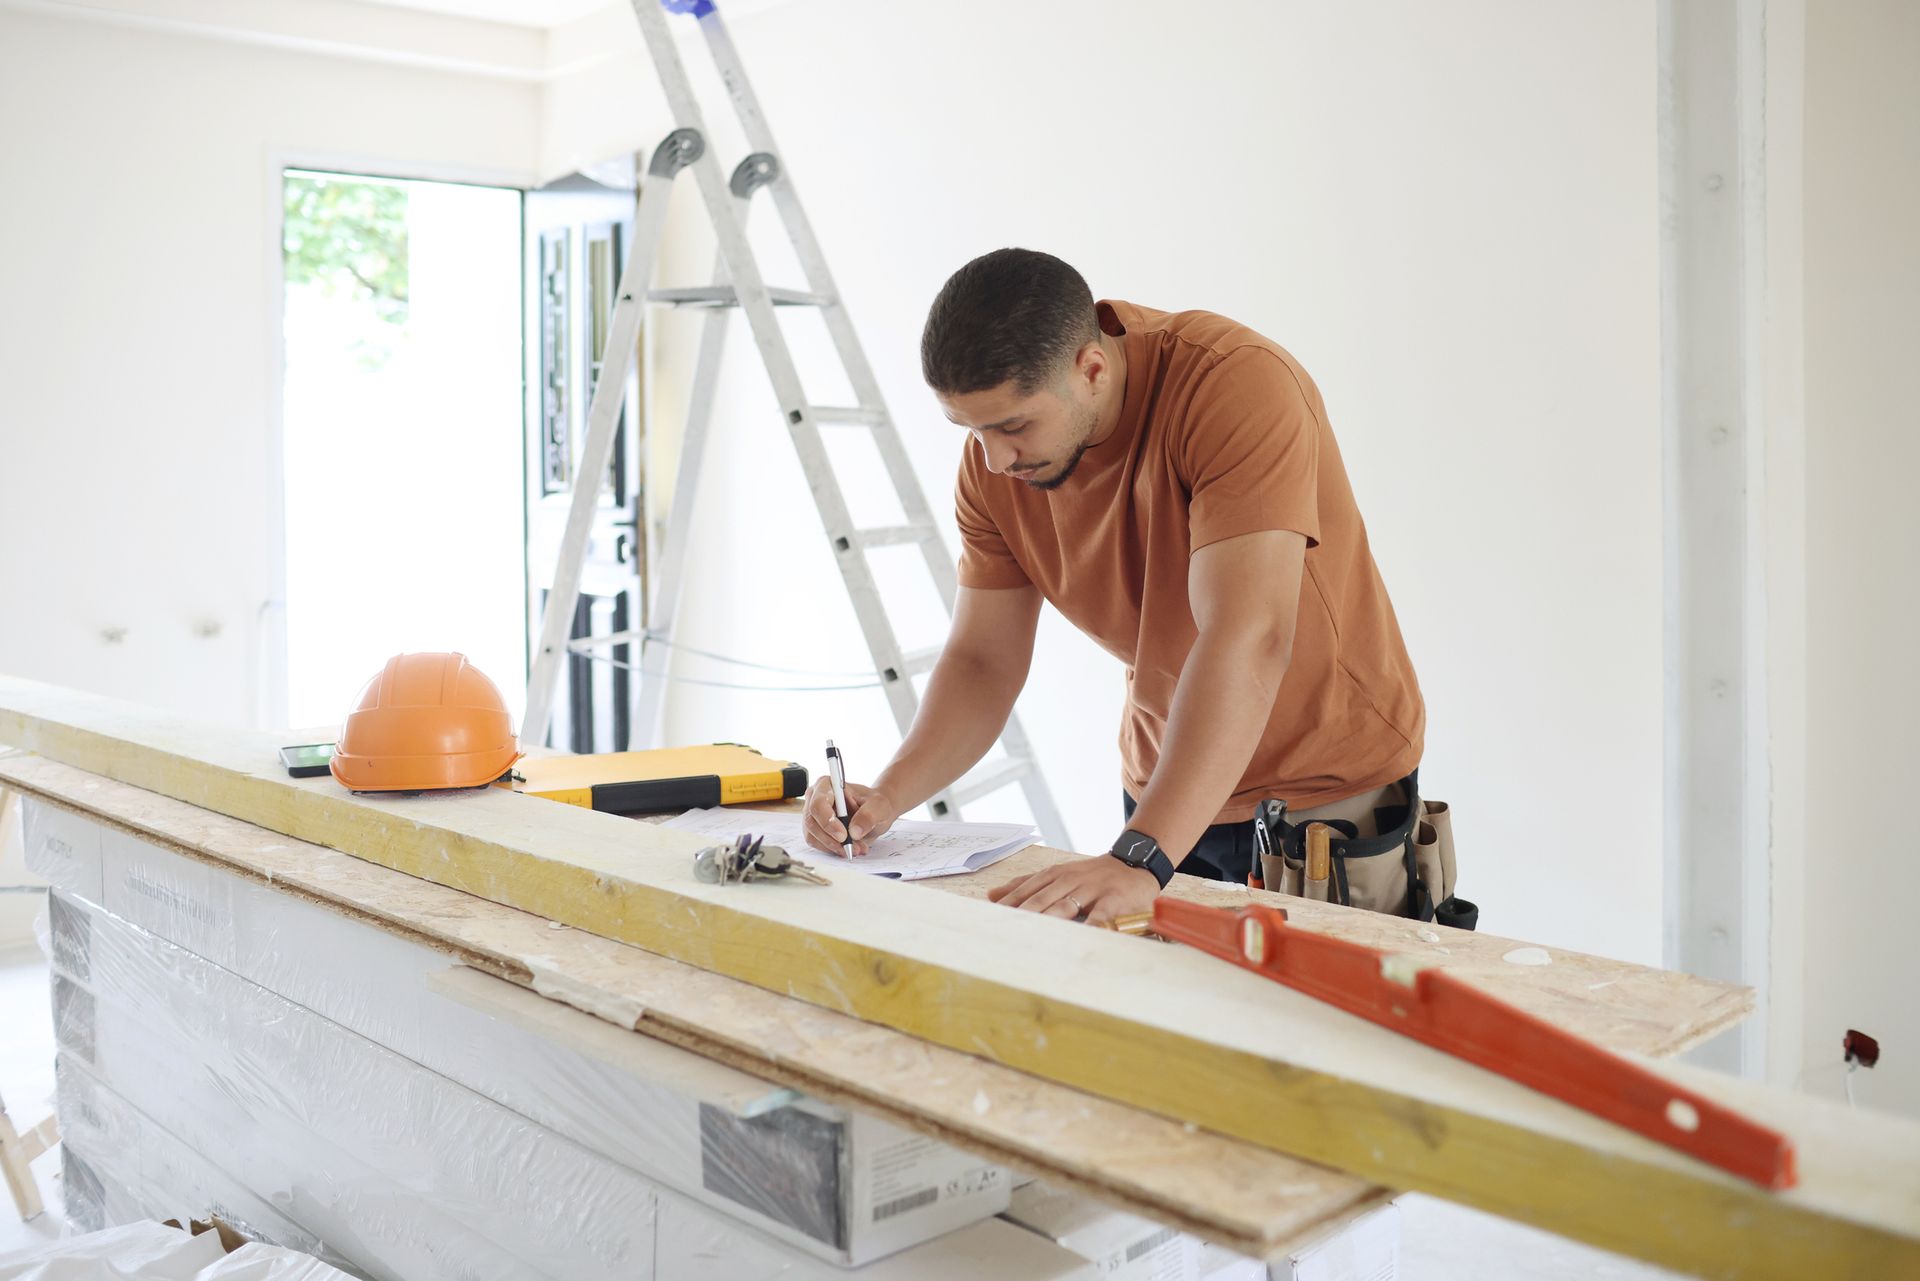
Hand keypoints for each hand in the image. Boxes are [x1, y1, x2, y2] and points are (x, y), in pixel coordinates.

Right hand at [802, 776, 899, 856]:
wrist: (874, 813)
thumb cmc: (874, 804)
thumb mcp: (879, 806)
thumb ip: (869, 815)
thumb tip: (854, 831)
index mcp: (827, 785)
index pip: (818, 803)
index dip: (827, 821)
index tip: (843, 836)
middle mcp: (815, 798)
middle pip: (812, 822)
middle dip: (833, 839)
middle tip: (855, 848)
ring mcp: (812, 815)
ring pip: (813, 836)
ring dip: (835, 846)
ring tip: (857, 848)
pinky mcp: (814, 830)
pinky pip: (817, 844)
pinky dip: (833, 849)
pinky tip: (849, 848)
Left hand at [988, 854, 1158, 924]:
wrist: (1134, 864)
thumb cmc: (1091, 876)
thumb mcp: (1058, 875)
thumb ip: (1027, 885)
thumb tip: (992, 895)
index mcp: (1054, 875)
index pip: (1026, 890)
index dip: (1008, 905)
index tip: (989, 919)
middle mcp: (1070, 880)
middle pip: (1041, 899)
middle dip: (1021, 915)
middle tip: (1004, 932)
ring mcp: (1092, 888)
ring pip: (1065, 905)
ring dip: (1048, 919)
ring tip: (1032, 936)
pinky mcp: (1113, 899)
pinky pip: (1100, 915)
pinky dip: (1091, 925)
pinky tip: (1081, 937)